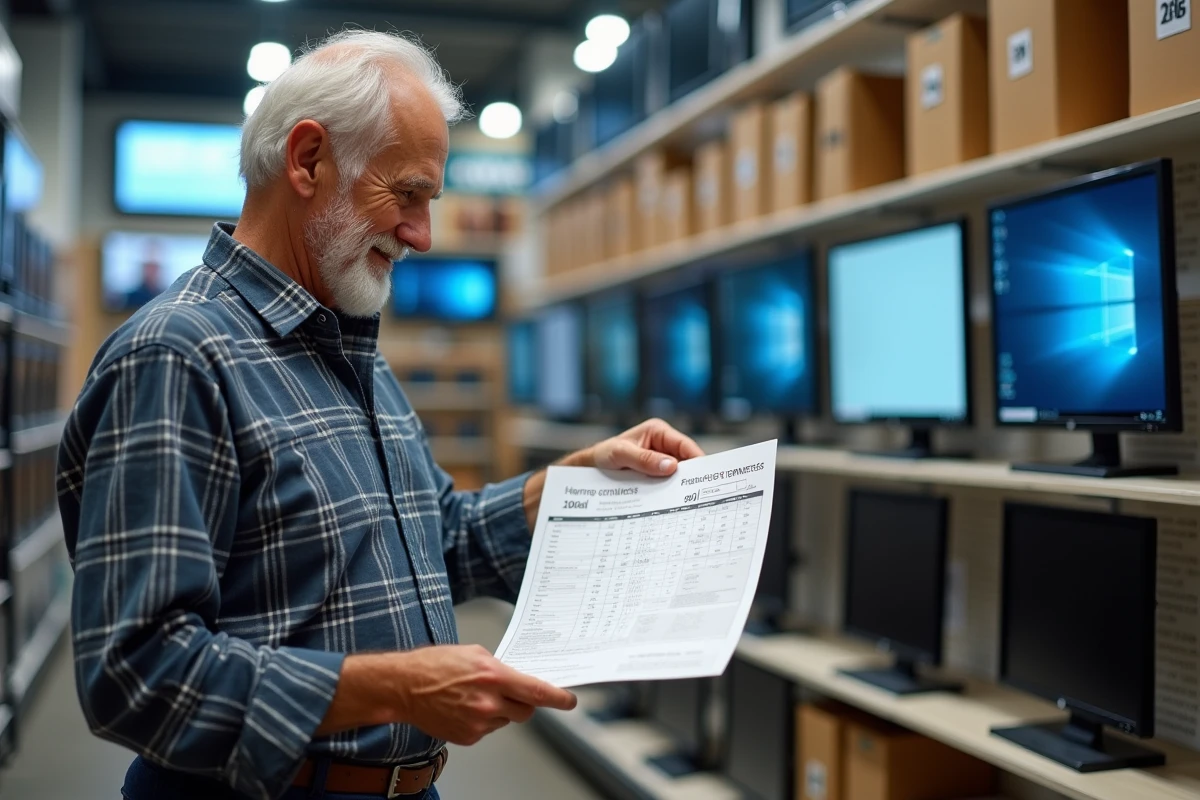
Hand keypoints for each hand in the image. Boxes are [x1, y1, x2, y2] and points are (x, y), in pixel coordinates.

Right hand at [317, 646, 576, 744]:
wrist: (404, 687)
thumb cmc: (433, 666)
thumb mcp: (474, 653)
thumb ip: (500, 667)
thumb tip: (517, 676)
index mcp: (494, 677)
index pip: (536, 692)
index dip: (557, 698)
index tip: (568, 701)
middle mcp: (489, 703)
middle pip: (525, 711)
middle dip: (522, 702)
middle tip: (508, 692)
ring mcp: (479, 723)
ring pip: (506, 720)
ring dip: (500, 710)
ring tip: (474, 696)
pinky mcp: (468, 737)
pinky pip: (489, 729)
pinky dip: (483, 720)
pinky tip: (465, 707)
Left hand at [522, 419, 704, 526]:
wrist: (589, 469)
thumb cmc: (603, 455)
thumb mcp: (620, 455)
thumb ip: (644, 460)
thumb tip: (671, 466)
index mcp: (658, 431)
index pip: (685, 446)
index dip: (697, 461)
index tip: (704, 477)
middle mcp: (663, 445)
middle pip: (685, 462)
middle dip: (691, 477)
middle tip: (699, 495)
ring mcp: (660, 461)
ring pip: (678, 476)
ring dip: (680, 488)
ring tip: (688, 504)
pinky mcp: (655, 475)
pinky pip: (667, 484)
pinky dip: (670, 494)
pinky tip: (673, 505)